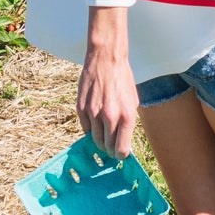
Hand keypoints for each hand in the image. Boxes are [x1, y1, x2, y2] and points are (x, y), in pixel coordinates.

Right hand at [78, 7, 137, 160]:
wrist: (106, 60)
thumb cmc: (122, 80)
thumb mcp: (133, 102)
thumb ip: (128, 123)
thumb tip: (124, 142)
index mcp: (126, 116)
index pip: (120, 149)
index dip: (120, 154)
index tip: (120, 153)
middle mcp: (109, 117)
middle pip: (106, 147)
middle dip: (110, 149)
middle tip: (112, 146)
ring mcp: (93, 113)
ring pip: (95, 140)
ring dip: (100, 140)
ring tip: (105, 133)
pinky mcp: (81, 109)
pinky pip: (85, 128)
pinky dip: (90, 128)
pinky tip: (96, 121)